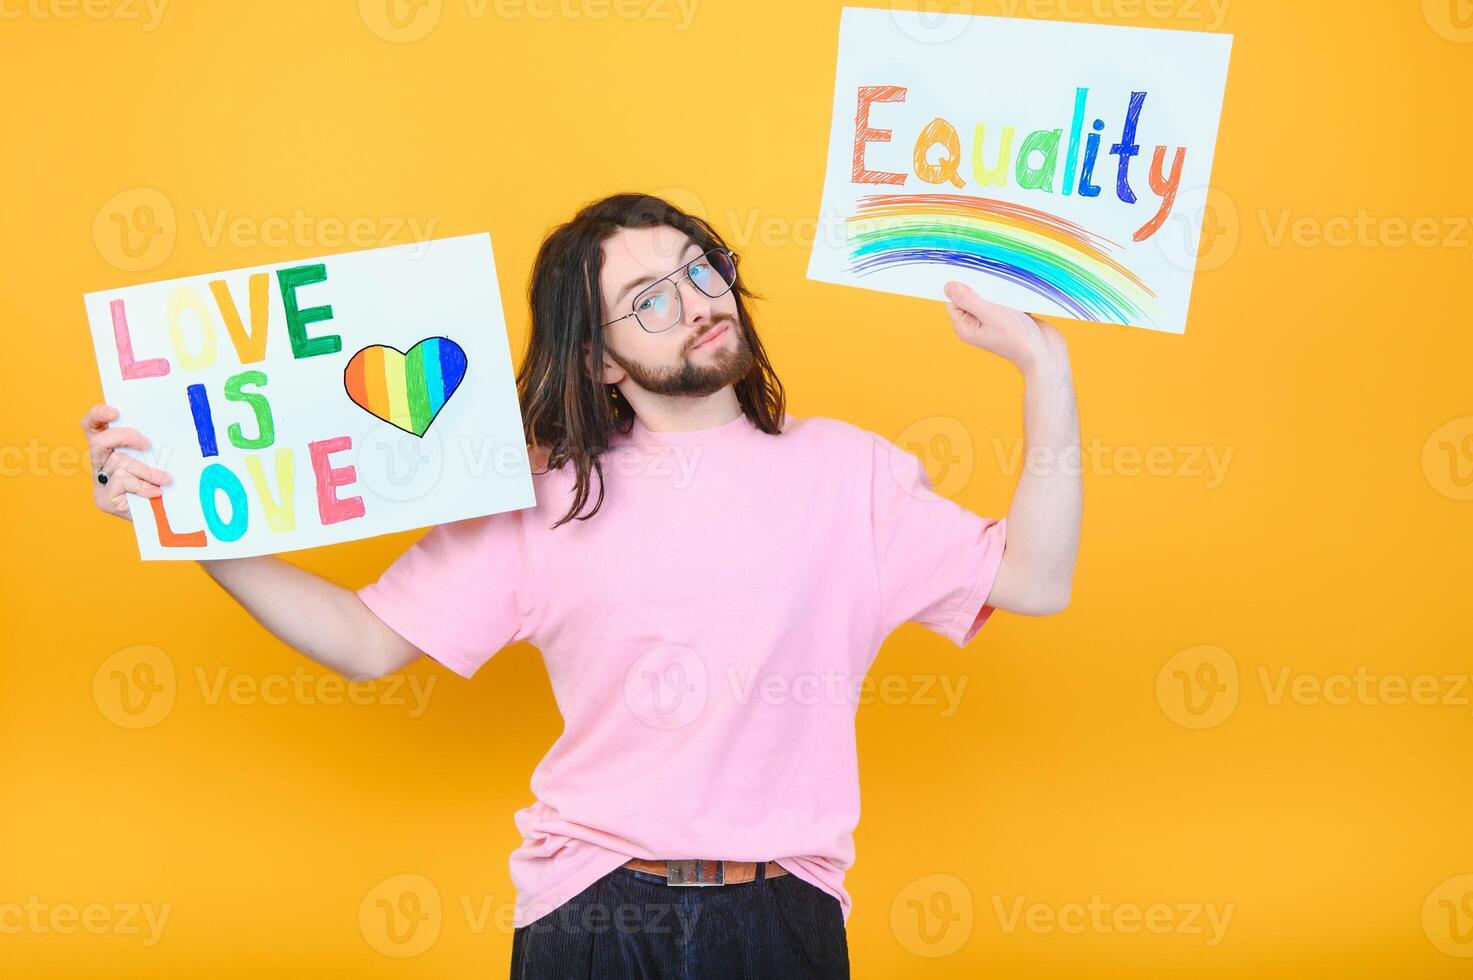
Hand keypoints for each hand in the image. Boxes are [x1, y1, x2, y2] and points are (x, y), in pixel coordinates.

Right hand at [81, 404, 171, 522]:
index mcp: (110, 447)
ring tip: (165, 479)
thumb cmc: (162, 482)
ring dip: (146, 470)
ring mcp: (100, 482)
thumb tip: (162, 429)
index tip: (115, 412)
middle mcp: (100, 462)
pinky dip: (143, 485)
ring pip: (118, 463)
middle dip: (124, 436)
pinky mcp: (104, 499)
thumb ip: (150, 445)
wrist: (165, 517)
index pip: (93, 425)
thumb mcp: (157, 458)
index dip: (97, 415)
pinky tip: (156, 492)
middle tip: (147, 444)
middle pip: (99, 441)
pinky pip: (123, 482)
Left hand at [943, 281, 1069, 377]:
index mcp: (966, 327)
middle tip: (991, 275)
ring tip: (1006, 284)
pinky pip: (1003, 298)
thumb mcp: (990, 315)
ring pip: (989, 295)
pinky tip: (1017, 289)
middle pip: (971, 295)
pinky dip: (1009, 292)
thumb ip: (968, 300)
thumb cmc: (1018, 339)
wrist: (1046, 354)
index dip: (959, 285)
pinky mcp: (1009, 316)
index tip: (967, 270)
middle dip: (979, 284)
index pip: (953, 300)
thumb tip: (948, 287)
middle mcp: (976, 324)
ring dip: (996, 287)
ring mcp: (993, 320)